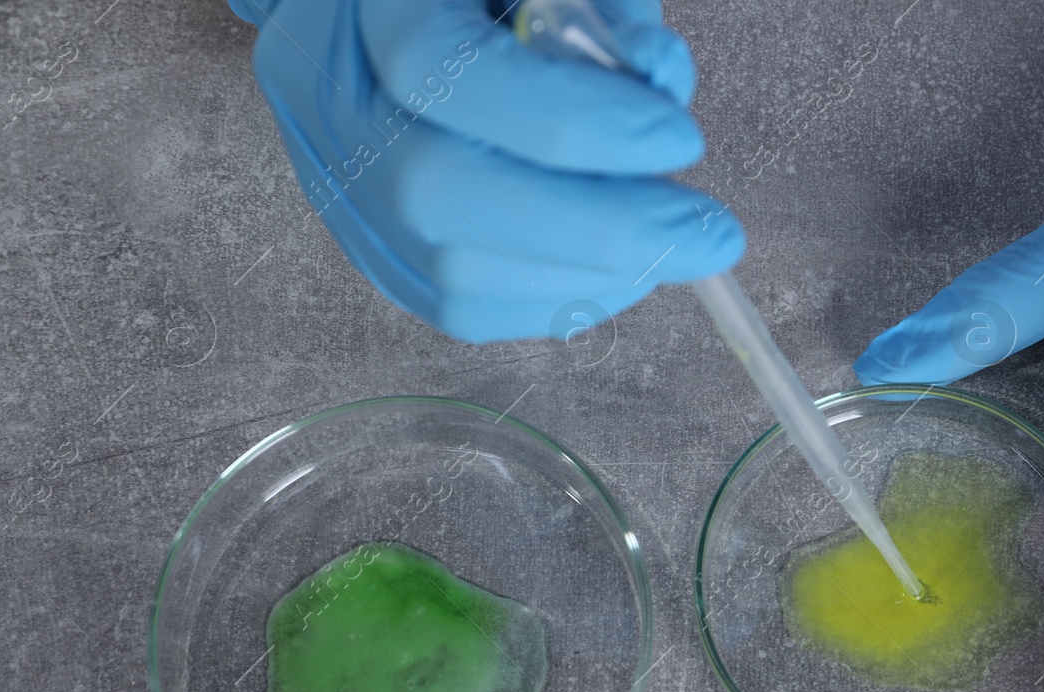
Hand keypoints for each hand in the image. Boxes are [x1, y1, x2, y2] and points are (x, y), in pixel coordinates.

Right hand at [231, 0, 742, 341]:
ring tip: (676, 242)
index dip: (570, 119)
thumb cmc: (484, 0)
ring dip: (593, 273)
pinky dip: (565, 299)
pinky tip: (626, 270)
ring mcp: (349, 199)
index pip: (442, 73)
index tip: (678, 139)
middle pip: (439, 193)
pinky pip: (471, 310)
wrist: (380, 30)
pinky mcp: (383, 262)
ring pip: (456, 274)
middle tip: (708, 232)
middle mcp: (336, 112)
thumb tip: (663, 82)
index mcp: (369, 12)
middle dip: (597, 226)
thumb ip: (603, 12)